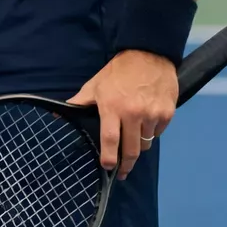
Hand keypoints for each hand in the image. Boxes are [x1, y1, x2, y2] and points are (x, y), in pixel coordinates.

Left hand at [67, 50, 177, 180]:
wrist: (149, 55)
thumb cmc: (118, 72)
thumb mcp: (95, 85)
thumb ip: (79, 102)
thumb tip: (59, 113)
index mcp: (112, 108)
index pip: (110, 139)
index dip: (108, 157)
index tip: (107, 167)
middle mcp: (133, 114)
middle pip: (131, 149)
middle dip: (126, 164)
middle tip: (123, 171)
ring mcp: (152, 115)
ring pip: (146, 143)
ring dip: (139, 146)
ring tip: (132, 143)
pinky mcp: (167, 113)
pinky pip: (158, 133)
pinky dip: (151, 133)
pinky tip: (146, 125)